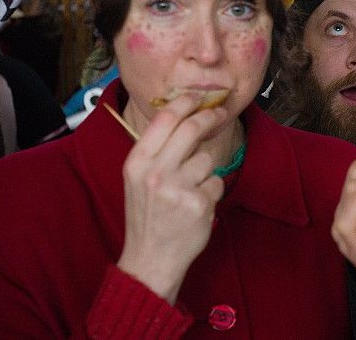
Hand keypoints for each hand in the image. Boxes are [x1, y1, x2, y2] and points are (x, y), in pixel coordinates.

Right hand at [117, 94, 226, 302]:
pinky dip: (211, 192)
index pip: (165, 119)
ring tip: (188, 191)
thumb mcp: (138, 179)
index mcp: (137, 162)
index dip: (185, 103)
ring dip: (204, 171)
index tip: (198, 97)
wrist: (149, 258)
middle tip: (219, 113)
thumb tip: (185, 118)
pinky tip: (195, 206)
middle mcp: (155, 172)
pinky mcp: (198, 203)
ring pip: (206, 159)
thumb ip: (157, 151)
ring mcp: (178, 188)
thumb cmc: (147, 216)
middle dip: (209, 117)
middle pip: (191, 128)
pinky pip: (216, 182)